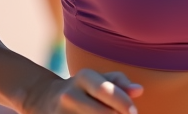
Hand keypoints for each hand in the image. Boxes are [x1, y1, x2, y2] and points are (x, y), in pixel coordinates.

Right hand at [27, 69, 142, 113]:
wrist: (47, 99)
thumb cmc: (85, 89)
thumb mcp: (100, 79)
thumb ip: (120, 83)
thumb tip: (139, 90)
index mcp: (83, 77)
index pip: (106, 91)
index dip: (123, 103)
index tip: (134, 112)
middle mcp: (69, 94)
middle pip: (103, 113)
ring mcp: (60, 113)